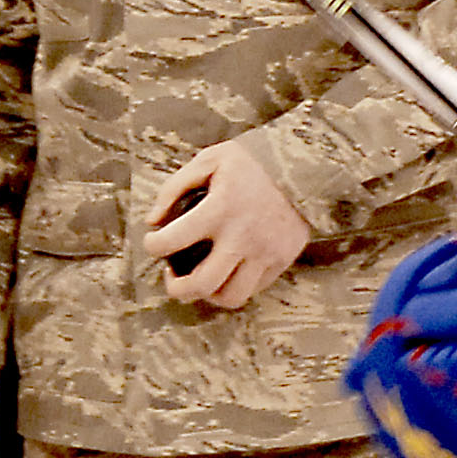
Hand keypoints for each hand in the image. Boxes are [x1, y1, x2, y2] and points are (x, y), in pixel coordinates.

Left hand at [141, 136, 306, 309]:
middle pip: (201, 285)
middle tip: (172, 279)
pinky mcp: (281, 260)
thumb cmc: (251, 161)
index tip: (152, 241)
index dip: (152, 246)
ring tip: (199, 281)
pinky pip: (253, 289)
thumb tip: (152, 220)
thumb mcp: (209, 160)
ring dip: (208, 295)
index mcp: (219, 210)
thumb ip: (174, 187)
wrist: (304, 165)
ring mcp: (265, 253)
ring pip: (230, 297)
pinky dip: (234, 286)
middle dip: (176, 289)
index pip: (171, 242)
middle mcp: (242, 237)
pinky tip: (226, 271)